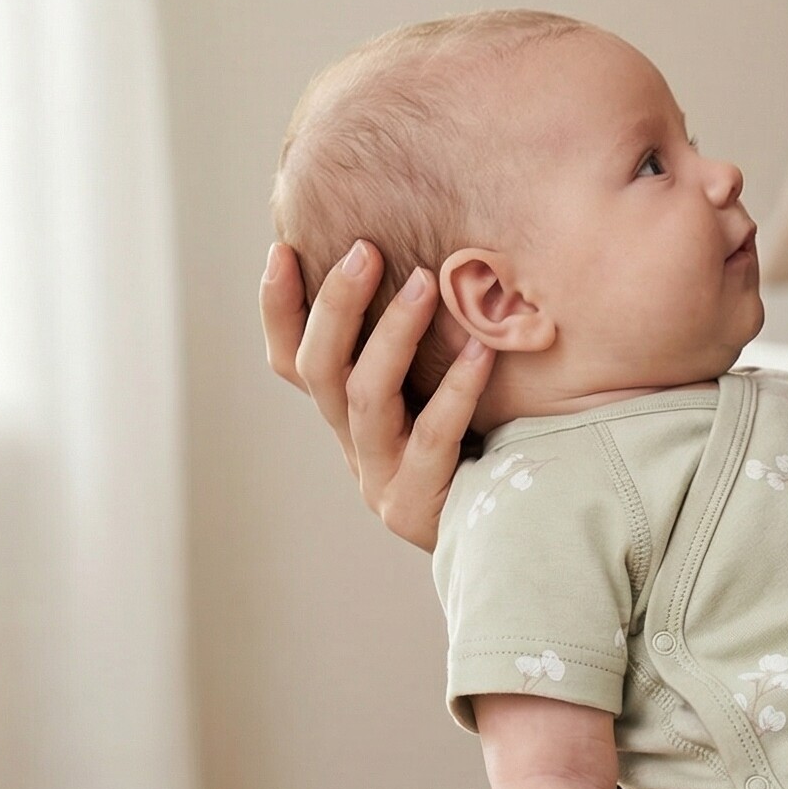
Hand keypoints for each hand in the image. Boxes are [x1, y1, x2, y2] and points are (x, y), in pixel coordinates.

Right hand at [260, 237, 494, 551]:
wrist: (510, 539)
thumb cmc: (486, 450)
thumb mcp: (440, 394)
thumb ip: (423, 345)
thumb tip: (433, 257)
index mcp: (346, 418)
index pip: (291, 361)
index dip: (277, 309)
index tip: (282, 250)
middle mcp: (353, 445)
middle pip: (319, 369)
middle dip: (337, 305)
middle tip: (365, 249)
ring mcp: (380, 478)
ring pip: (366, 396)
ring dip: (393, 333)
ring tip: (425, 281)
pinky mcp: (416, 504)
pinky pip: (432, 436)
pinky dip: (456, 388)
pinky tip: (481, 349)